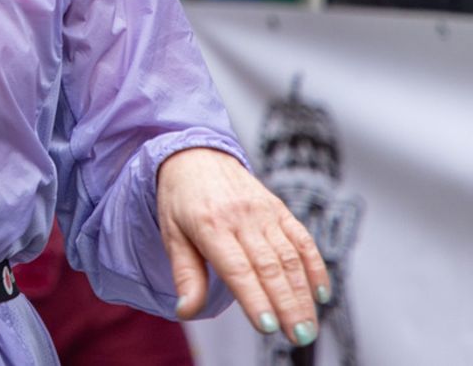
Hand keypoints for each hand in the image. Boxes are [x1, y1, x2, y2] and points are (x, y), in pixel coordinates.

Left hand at [158, 147, 329, 346]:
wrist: (196, 155)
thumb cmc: (180, 200)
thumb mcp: (171, 235)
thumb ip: (185, 275)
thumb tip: (186, 311)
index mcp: (209, 225)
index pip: (237, 268)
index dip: (254, 298)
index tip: (268, 327)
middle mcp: (240, 217)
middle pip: (270, 267)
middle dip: (287, 306)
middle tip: (299, 338)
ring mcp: (264, 212)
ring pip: (290, 257)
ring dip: (303, 295)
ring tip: (309, 327)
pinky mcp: (280, 209)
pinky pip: (303, 239)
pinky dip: (315, 267)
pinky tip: (322, 294)